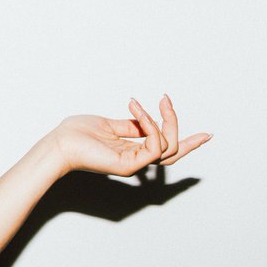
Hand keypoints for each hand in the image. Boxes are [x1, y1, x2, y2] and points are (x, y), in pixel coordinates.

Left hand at [49, 94, 210, 176]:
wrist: (58, 143)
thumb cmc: (76, 134)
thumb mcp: (108, 125)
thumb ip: (131, 125)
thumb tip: (146, 120)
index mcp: (132, 151)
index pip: (166, 149)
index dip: (188, 142)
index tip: (208, 134)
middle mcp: (136, 160)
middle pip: (173, 150)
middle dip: (177, 125)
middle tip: (166, 100)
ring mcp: (134, 165)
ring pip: (167, 146)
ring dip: (159, 119)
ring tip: (141, 103)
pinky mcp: (130, 165)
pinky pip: (154, 145)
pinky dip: (149, 124)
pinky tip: (136, 109)